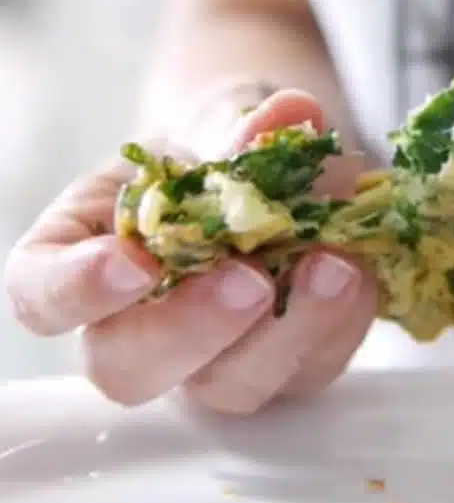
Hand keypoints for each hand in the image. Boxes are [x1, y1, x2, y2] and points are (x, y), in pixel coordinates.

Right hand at [4, 85, 376, 413]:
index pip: (43, 296)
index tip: (133, 264)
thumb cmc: (214, 146)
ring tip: (334, 267)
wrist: (269, 168)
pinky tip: (360, 274)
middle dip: (191, 330)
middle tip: (249, 280)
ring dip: (287, 335)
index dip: (77, 292)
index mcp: (85, 256)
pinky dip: (340, 325)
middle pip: (130, 368)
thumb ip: (240, 127)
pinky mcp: (285, 365)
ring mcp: (215, 358)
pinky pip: (310, 370)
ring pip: (231, 387)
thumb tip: (293, 116)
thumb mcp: (218, 120)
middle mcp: (140, 324)